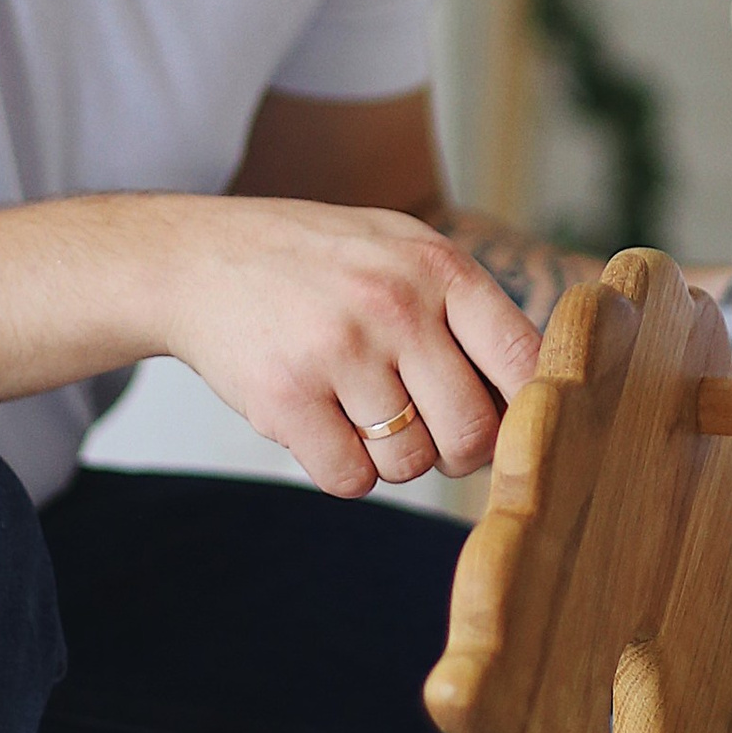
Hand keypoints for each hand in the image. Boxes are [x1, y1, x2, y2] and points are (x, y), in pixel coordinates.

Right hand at [159, 196, 542, 497]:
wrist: (197, 259)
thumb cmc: (318, 266)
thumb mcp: (401, 252)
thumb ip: (467, 315)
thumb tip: (535, 408)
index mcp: (438, 266)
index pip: (525, 363)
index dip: (526, 412)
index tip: (502, 422)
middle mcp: (394, 304)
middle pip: (472, 434)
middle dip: (455, 452)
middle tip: (427, 430)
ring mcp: (337, 350)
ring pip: (409, 464)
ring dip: (391, 459)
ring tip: (359, 412)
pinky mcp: (285, 396)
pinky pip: (349, 480)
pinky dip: (342, 470)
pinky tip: (322, 424)